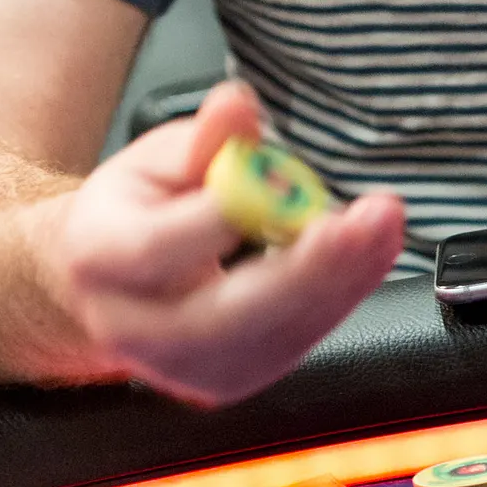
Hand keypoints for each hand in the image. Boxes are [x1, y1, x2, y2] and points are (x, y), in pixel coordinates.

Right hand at [46, 80, 404, 404]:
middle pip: (228, 314)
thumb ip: (203, 139)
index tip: (286, 184)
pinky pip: (293, 343)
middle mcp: (137, 328)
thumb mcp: (157, 158)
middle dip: (310, 268)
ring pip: (273, 334)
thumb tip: (236, 107)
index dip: (227, 216)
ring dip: (341, 280)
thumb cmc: (135, 211)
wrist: (104, 287)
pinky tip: (368, 254)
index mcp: (103, 258)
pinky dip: (337, 296)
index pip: (162, 247)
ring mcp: (185, 368)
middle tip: (372, 219)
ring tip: (384, 225)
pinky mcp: (230, 380)